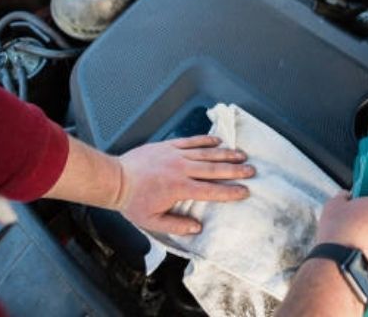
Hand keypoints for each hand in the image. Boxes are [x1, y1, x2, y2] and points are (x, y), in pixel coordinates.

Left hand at [114, 135, 254, 234]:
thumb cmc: (133, 203)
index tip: (245, 191)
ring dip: (226, 153)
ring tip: (242, 154)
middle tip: (252, 170)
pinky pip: (191, 141)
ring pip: (206, 153)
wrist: (115, 179)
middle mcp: (181, 169)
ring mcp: (175, 154)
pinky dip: (206, 140)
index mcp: (179, 188)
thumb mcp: (152, 222)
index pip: (211, 190)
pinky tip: (218, 141)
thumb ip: (176, 226)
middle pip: (214, 168)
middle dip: (235, 170)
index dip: (230, 191)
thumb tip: (197, 228)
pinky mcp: (169, 145)